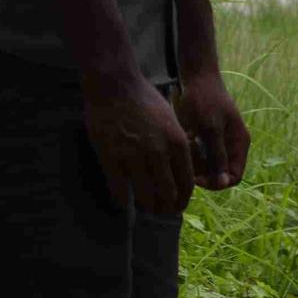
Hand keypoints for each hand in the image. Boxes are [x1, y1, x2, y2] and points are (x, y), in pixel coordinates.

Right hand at [83, 72, 195, 213]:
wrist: (116, 86)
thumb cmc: (146, 100)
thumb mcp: (172, 120)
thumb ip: (177, 145)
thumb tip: (182, 171)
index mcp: (178, 142)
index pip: (186, 182)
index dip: (183, 199)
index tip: (179, 206)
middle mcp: (159, 152)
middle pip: (167, 193)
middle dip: (166, 208)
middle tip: (162, 212)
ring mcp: (134, 156)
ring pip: (144, 195)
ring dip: (147, 207)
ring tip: (146, 209)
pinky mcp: (111, 157)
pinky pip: (119, 189)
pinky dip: (122, 200)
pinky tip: (123, 203)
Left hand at [176, 69, 250, 190]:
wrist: (196, 78)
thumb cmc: (205, 101)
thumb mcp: (211, 129)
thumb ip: (218, 156)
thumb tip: (225, 183)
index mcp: (240, 144)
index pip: (233, 177)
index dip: (215, 182)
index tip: (195, 176)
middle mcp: (232, 146)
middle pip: (219, 173)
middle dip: (202, 171)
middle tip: (186, 158)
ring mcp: (220, 142)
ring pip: (208, 166)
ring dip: (195, 162)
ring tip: (184, 145)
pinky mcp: (208, 138)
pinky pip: (200, 156)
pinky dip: (191, 153)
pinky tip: (184, 140)